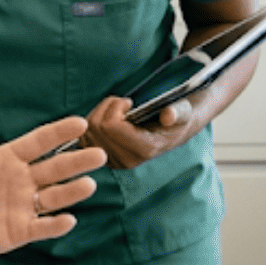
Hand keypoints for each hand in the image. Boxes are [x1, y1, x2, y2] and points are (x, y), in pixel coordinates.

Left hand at [0, 105, 102, 264]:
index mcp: (9, 159)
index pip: (39, 142)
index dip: (59, 133)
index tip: (80, 123)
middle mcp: (23, 180)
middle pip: (55, 168)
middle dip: (76, 161)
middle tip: (99, 154)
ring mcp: (24, 206)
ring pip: (54, 196)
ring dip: (72, 191)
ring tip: (89, 185)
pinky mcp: (22, 231)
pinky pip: (42, 227)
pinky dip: (55, 225)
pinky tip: (68, 219)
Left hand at [81, 95, 196, 170]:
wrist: (172, 133)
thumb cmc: (176, 118)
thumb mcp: (182, 112)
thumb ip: (177, 112)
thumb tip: (168, 116)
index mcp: (144, 150)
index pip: (111, 127)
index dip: (115, 107)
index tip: (128, 102)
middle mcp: (127, 160)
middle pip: (96, 127)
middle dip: (106, 107)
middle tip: (123, 103)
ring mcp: (113, 162)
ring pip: (86, 132)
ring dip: (98, 113)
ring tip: (117, 110)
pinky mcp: (104, 158)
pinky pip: (83, 138)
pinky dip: (91, 123)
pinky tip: (107, 118)